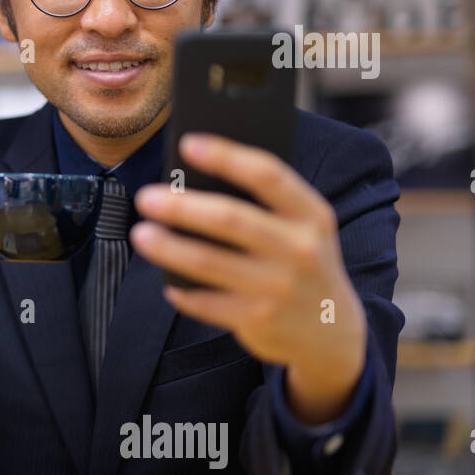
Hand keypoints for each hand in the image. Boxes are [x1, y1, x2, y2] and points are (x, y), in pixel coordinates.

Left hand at [130, 133, 366, 424]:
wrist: (333, 331)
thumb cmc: (301, 261)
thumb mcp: (301, 228)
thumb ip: (263, 204)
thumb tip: (194, 180)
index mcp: (311, 214)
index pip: (268, 174)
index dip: (226, 156)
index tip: (187, 143)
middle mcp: (300, 249)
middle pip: (230, 219)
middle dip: (183, 207)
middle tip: (146, 197)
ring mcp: (279, 287)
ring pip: (210, 262)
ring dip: (169, 248)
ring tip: (141, 234)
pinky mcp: (259, 320)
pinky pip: (207, 303)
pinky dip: (183, 292)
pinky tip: (168, 283)